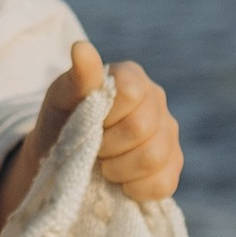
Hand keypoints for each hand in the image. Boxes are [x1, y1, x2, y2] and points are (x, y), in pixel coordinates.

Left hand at [0, 41, 185, 225]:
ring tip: (104, 165)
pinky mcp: (173, 166)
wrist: (64, 161)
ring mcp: (169, 134)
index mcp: (132, 77)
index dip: (104, 115)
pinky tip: (121, 182)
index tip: (87, 122)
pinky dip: (135, 188)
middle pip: (142, 128)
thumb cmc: (63, 122)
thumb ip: (78, 77)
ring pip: (154, 157)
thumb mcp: (62, 99)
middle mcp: (157, 101)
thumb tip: (81, 48)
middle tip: (93, 149)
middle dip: (107, 146)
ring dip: (119, 169)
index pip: (130, 93)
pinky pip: (164, 183)